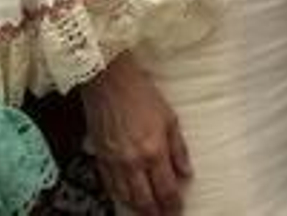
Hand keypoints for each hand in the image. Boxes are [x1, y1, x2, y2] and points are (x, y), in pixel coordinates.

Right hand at [80, 53, 190, 215]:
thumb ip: (179, 150)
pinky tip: (125, 197)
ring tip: (146, 212)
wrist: (109, 83)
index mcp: (153, 151)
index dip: (173, 204)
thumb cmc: (142, 95)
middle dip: (154, 212)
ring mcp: (113, 162)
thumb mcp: (170, 119)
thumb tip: (186, 173)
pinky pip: (109, 185)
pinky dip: (118, 195)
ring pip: (125, 196)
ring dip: (137, 207)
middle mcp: (132, 162)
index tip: (178, 209)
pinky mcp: (99, 157)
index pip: (165, 188)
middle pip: (144, 199)